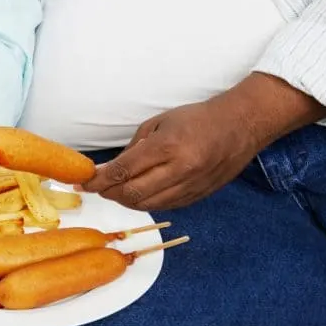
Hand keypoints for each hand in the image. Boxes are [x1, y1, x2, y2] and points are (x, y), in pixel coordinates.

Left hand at [79, 98, 259, 210]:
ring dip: (126, 201)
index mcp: (167, 146)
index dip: (99, 180)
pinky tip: (137, 195)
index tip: (84, 182)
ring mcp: (191, 186)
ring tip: (115, 192)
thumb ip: (134, 147)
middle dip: (109, 193)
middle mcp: (179, 169)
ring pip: (147, 204)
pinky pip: (165, 207)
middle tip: (98, 188)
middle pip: (132, 193)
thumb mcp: (159, 123)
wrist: (240, 126)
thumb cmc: (197, 119)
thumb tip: (111, 169)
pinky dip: (146, 203)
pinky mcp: (198, 196)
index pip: (123, 170)